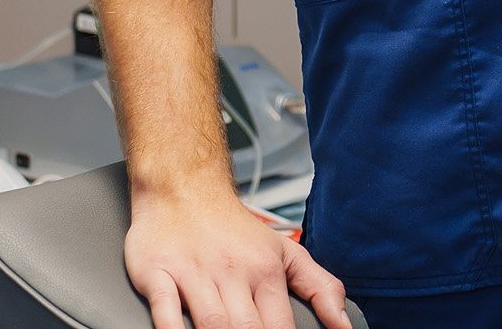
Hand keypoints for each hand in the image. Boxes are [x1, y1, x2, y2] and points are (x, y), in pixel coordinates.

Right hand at [125, 183, 350, 328]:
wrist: (185, 187)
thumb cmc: (234, 229)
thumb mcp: (284, 250)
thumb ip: (319, 287)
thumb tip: (344, 328)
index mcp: (265, 271)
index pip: (280, 327)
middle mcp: (232, 273)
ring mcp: (194, 273)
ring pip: (211, 323)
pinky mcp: (158, 273)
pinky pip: (165, 308)